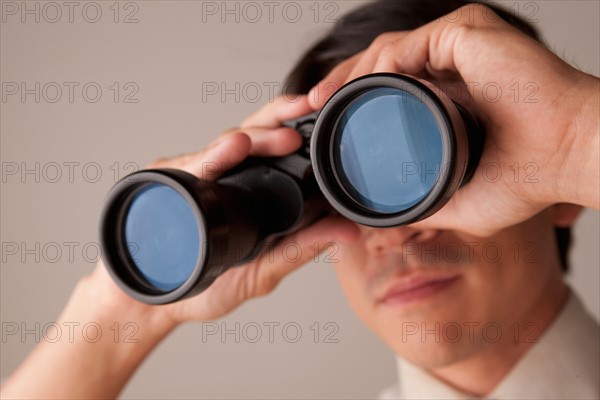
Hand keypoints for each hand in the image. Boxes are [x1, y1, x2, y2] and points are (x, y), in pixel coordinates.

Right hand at [91, 95, 358, 327]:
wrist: (155, 302)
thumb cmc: (209, 281)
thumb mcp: (265, 269)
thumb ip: (301, 248)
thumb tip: (350, 232)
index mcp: (254, 187)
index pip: (281, 148)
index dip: (304, 127)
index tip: (330, 113)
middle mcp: (228, 174)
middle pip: (256, 132)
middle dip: (283, 117)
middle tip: (309, 106)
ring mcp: (198, 174)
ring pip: (227, 143)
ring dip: (257, 136)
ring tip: (284, 135)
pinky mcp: (171, 182)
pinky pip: (194, 166)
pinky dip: (214, 156)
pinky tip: (232, 147)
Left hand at [308, 3, 598, 236]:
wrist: (567, 158)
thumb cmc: (526, 178)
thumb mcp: (457, 197)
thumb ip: (422, 201)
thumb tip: (387, 215)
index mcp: (448, 97)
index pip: (387, 87)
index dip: (351, 101)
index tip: (321, 122)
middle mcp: (451, 67)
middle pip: (379, 64)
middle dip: (339, 83)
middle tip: (310, 107)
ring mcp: (459, 47)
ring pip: (388, 50)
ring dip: (350, 71)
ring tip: (323, 99)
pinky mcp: (468, 34)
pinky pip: (412, 42)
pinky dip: (383, 60)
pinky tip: (363, 85)